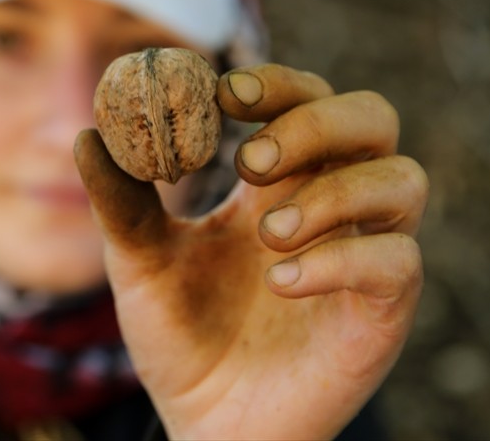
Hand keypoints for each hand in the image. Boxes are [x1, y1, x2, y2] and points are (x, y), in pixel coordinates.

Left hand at [74, 64, 426, 440]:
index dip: (276, 83)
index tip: (224, 92)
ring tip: (268, 233)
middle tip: (251, 159)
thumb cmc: (180, 337)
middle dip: (316, 123)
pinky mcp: (383, 313)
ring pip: (401, 181)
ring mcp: (364, 257)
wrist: (205, 425)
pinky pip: (399, 261)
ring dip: (334, 193)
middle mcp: (332, 207)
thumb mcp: (138, 263)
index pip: (304, 98)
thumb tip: (88, 132)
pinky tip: (282, 282)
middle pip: (371, 120)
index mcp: (278, 182)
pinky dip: (342, 260)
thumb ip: (118, 201)